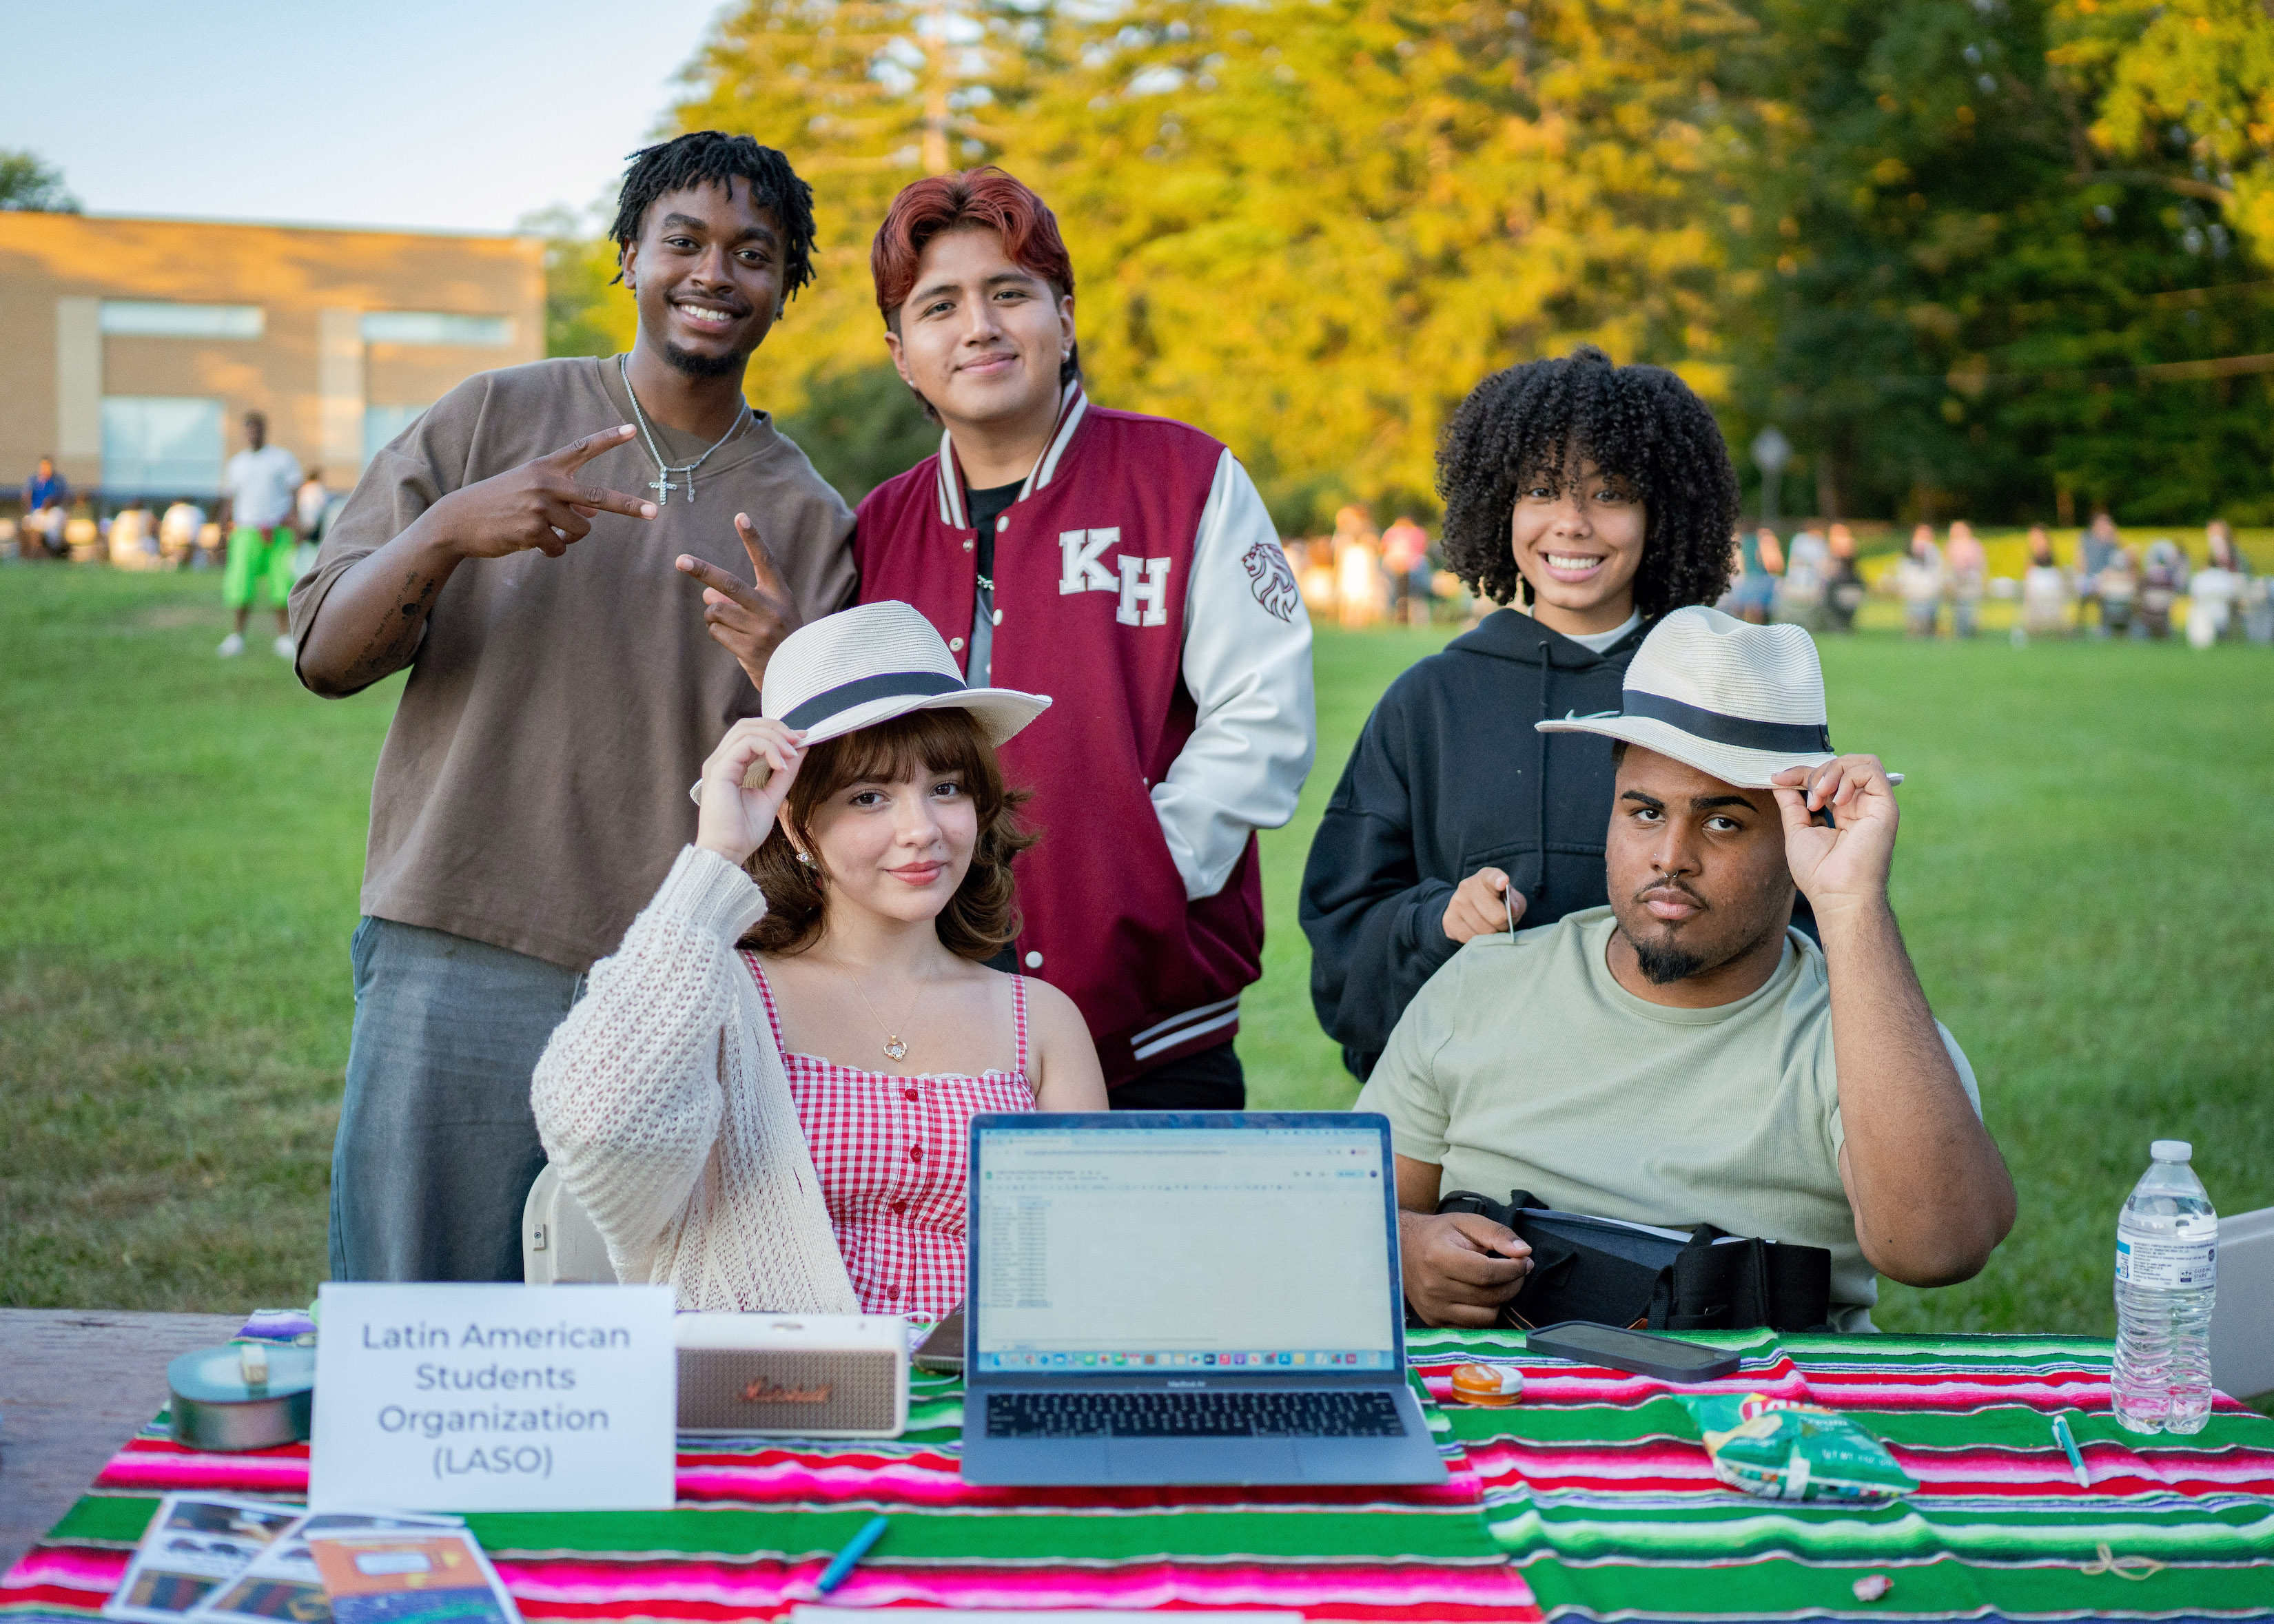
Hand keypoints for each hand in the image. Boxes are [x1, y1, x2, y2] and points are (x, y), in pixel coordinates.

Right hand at [428, 425, 655, 559]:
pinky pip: (560, 547)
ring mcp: (539, 506)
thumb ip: (564, 496)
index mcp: (545, 466)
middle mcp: (545, 482)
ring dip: (569, 537)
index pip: (582, 448)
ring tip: (544, 532)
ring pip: (581, 530)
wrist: (458, 520)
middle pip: (598, 496)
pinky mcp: (532, 530)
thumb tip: (596, 515)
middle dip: (629, 506)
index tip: (632, 429)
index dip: (608, 438)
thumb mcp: (530, 491)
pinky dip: (551, 550)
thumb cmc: (499, 504)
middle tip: (654, 513)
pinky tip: (531, 542)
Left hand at [676, 514, 798, 687]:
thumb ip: (742, 599)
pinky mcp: (747, 649)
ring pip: (716, 610)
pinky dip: (718, 632)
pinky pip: (716, 631)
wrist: (798, 674)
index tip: (740, 516)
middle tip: (680, 561)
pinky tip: (734, 640)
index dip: (753, 538)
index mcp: (781, 594)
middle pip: (729, 584)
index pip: (765, 561)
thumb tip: (707, 594)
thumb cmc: (781, 638)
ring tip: (729, 623)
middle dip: (702, 570)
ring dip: (713, 615)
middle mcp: (771, 609)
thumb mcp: (771, 613)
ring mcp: (759, 630)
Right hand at [695, 718, 806, 866]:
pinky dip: (768, 748)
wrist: (728, 852)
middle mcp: (721, 760)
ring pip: (746, 729)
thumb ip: (785, 773)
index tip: (803, 739)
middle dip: (777, 727)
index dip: (778, 731)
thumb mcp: (772, 796)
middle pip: (747, 724)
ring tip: (792, 753)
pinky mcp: (719, 769)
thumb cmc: (744, 831)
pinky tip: (781, 764)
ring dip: (775, 737)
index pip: (751, 733)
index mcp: (731, 765)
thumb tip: (802, 749)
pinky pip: (746, 743)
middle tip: (799, 739)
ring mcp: (718, 763)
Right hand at [1398, 1211, 1530, 1327]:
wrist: (1403, 1248)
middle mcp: (1433, 1287)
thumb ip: (1497, 1233)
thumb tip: (1524, 1252)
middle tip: (1517, 1270)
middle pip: (1489, 1296)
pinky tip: (1483, 1296)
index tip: (1524, 1261)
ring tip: (1497, 1282)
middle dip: (1513, 1283)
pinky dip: (1485, 1312)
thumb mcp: (1467, 1222)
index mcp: (1438, 1257)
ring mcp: (1433, 1308)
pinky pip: (1474, 1327)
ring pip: (1486, 1316)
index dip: (1513, 1269)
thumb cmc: (1439, 1234)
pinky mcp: (1435, 1321)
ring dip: (1500, 1300)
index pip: (1486, 1273)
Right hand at [1442, 867, 1523, 944]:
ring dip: (1493, 935)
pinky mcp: (1449, 920)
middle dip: (1504, 925)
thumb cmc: (1495, 903)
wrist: (1467, 909)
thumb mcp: (1511, 899)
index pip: (1492, 877)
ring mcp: (1456, 903)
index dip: (1498, 880)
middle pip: (1497, 916)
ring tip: (1491, 927)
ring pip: (1485, 931)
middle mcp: (1468, 886)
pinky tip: (1478, 932)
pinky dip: (1479, 941)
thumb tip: (1512, 910)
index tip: (1503, 882)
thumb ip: (1516, 903)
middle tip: (1502, 923)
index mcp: (1486, 877)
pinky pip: (1472, 939)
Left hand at [1771, 754, 1897, 918]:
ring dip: (1832, 772)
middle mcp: (1861, 805)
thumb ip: (1791, 804)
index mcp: (1843, 811)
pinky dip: (1848, 777)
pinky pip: (1872, 770)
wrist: (1837, 894)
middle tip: (1807, 798)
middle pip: (1843, 765)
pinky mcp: (1885, 807)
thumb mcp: (1797, 831)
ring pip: (1860, 762)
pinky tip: (1836, 800)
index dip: (1801, 772)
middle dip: (1816, 772)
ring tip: (1819, 797)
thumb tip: (1780, 781)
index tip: (1778, 779)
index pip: (1826, 777)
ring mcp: (1874, 805)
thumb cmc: (1818, 872)